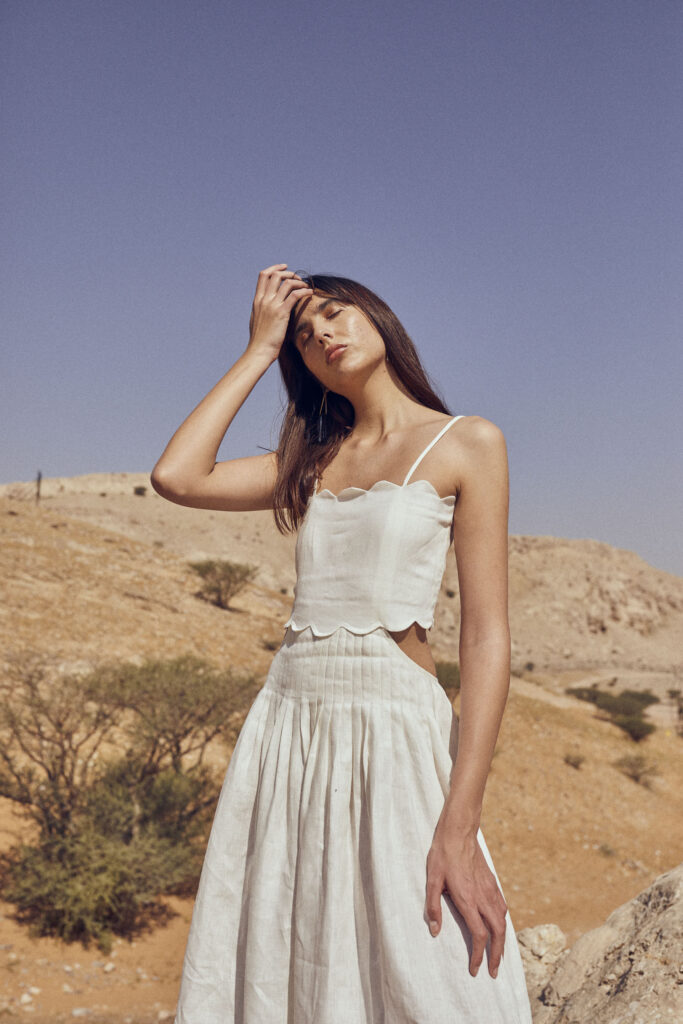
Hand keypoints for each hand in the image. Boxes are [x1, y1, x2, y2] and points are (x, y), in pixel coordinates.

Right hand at [245, 263, 312, 362]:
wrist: (259, 350)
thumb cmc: (259, 340)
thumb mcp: (256, 320)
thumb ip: (262, 310)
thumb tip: (266, 306)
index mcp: (257, 300)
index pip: (263, 275)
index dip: (274, 268)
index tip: (284, 268)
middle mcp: (264, 300)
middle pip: (275, 275)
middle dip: (288, 273)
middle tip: (297, 278)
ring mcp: (272, 306)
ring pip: (286, 282)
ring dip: (298, 281)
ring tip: (305, 286)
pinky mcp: (281, 313)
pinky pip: (295, 295)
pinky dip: (304, 291)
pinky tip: (309, 293)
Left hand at [424, 826, 507, 978]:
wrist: (459, 831)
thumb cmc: (442, 854)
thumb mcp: (431, 879)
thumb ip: (433, 906)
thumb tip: (435, 931)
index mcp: (468, 899)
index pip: (478, 935)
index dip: (478, 956)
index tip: (475, 970)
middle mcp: (483, 897)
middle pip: (497, 933)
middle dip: (497, 955)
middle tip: (494, 972)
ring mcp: (490, 889)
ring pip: (503, 921)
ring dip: (503, 941)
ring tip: (499, 954)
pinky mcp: (492, 881)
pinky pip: (503, 907)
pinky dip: (503, 922)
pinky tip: (500, 925)